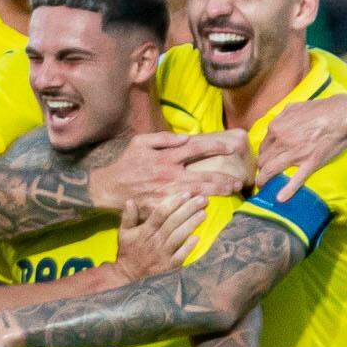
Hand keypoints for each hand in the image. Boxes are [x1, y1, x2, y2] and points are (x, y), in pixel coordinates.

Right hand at [89, 132, 249, 211]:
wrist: (108, 188)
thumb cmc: (126, 163)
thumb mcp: (141, 142)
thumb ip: (164, 138)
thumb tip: (186, 138)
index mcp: (165, 157)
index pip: (196, 149)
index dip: (215, 147)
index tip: (229, 148)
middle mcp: (169, 175)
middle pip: (203, 175)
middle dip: (223, 178)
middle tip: (237, 179)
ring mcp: (166, 193)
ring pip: (198, 193)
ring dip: (217, 192)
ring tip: (231, 190)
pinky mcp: (161, 207)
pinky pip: (183, 208)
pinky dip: (197, 207)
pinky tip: (209, 206)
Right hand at [117, 191, 207, 274]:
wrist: (128, 277)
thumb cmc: (128, 253)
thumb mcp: (123, 233)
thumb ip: (128, 217)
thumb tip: (130, 201)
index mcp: (145, 231)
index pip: (161, 213)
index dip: (174, 202)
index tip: (186, 194)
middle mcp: (155, 240)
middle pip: (174, 221)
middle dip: (189, 209)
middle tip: (202, 199)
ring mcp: (163, 254)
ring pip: (179, 235)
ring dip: (192, 224)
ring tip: (203, 213)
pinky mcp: (169, 266)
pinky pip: (181, 255)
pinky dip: (189, 246)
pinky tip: (197, 237)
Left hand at [255, 94, 346, 196]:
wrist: (343, 115)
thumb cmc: (321, 110)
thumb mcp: (296, 107)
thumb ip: (282, 116)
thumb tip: (276, 122)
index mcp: (277, 128)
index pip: (263, 147)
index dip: (263, 155)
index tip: (265, 161)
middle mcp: (282, 141)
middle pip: (263, 160)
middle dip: (261, 168)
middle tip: (263, 174)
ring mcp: (295, 153)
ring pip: (271, 170)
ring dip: (264, 180)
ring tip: (263, 186)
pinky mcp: (310, 163)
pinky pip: (295, 180)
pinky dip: (286, 191)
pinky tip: (280, 198)